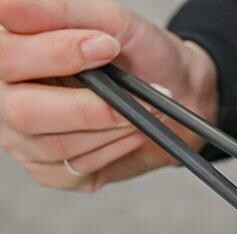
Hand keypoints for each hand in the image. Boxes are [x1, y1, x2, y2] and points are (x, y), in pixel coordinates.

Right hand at [0, 0, 217, 191]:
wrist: (178, 93)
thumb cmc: (139, 55)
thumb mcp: (109, 21)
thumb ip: (61, 13)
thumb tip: (8, 7)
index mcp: (13, 52)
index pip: (7, 56)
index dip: (56, 54)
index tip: (107, 47)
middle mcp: (9, 97)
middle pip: (23, 112)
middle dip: (90, 106)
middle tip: (133, 95)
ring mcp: (26, 140)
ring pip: (57, 145)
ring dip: (112, 127)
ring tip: (144, 109)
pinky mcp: (53, 173)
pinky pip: (79, 168)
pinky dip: (116, 148)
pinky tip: (134, 131)